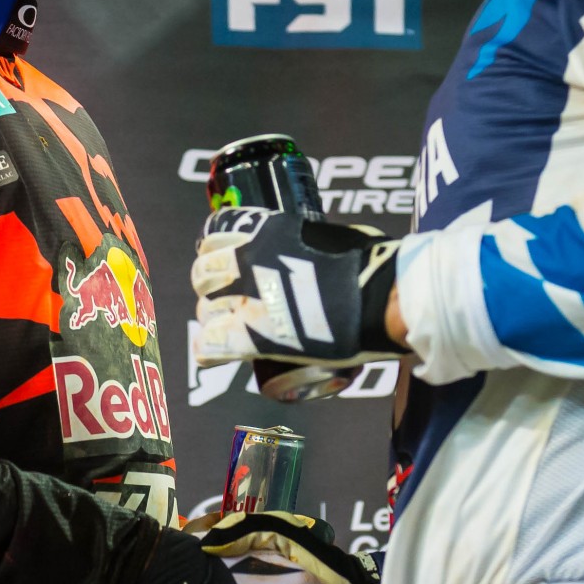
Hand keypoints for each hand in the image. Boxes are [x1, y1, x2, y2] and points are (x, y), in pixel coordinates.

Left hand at [191, 208, 403, 369]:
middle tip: (229, 298)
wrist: (380, 298)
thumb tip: (315, 250)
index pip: (215, 231)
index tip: (224, 257)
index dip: (216, 248)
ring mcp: (246, 300)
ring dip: (214, 319)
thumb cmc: (371, 263)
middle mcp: (248, 260)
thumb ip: (309, 243)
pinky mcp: (251, 337)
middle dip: (212, 286)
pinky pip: (209, 346)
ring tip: (231, 328)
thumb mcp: (332, 236)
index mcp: (266, 230)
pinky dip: (210, 350)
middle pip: (203, 274)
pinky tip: (218, 353)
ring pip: (204, 311)